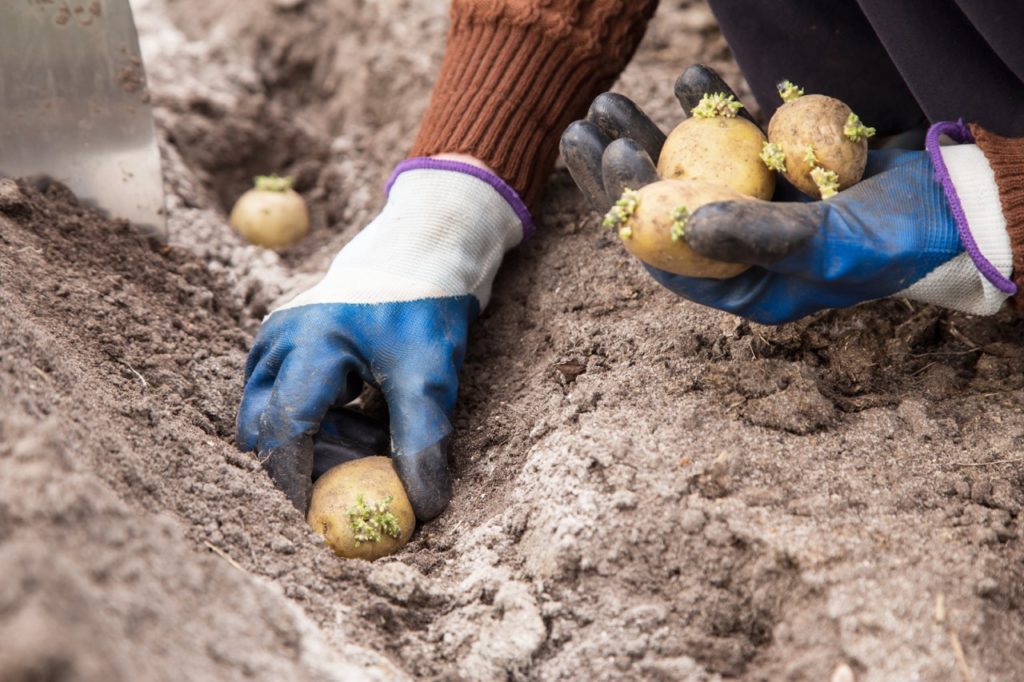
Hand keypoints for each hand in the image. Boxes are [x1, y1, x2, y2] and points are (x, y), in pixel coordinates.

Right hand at [237, 159, 527, 518]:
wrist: (422, 252)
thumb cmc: (425, 308)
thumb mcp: (431, 376)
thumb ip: (422, 442)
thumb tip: (423, 509)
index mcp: (309, 345)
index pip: (284, 432)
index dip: (297, 485)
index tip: (321, 522)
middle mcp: (278, 342)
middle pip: (266, 429)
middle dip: (306, 462)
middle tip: (355, 473)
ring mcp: (274, 341)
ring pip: (274, 416)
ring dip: (314, 441)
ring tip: (370, 428)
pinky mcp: (282, 346)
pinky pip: (285, 399)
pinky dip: (319, 420)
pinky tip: (362, 411)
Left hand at [561, 65, 1014, 321]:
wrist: (956, 208)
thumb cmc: (896, 242)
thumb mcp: (827, 246)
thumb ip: (758, 237)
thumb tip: (684, 223)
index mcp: (741, 286)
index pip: (665, 250)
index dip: (630, 205)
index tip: (610, 158)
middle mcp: (739, 249)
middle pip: (662, 206)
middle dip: (623, 164)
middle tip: (586, 124)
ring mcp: (755, 206)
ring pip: (687, 167)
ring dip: (651, 133)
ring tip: (613, 100)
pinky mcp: (775, 170)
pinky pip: (732, 139)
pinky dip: (712, 109)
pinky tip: (690, 80)